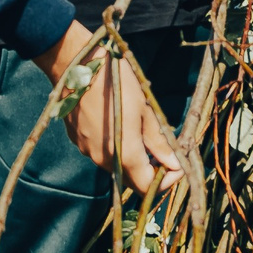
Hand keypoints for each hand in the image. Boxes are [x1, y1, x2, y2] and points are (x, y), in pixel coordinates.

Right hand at [34, 23, 181, 192]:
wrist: (76, 65)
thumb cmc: (117, 82)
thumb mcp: (146, 109)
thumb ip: (159, 142)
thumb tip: (174, 164)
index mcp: (125, 154)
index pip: (147, 188)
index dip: (166, 181)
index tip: (177, 163)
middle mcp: (103, 159)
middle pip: (131, 179)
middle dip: (150, 170)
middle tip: (163, 150)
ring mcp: (87, 150)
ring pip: (115, 165)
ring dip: (132, 158)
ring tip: (141, 132)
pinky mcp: (78, 140)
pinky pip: (100, 152)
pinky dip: (114, 146)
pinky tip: (118, 123)